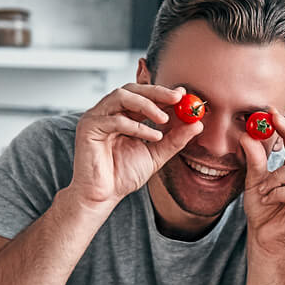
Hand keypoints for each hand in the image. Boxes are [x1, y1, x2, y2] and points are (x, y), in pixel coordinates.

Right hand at [69, 84, 203, 208]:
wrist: (104, 195)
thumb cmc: (124, 175)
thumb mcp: (157, 154)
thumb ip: (175, 139)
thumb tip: (197, 125)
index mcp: (123, 115)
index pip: (142, 95)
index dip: (162, 93)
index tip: (183, 94)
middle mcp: (108, 112)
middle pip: (132, 89)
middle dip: (156, 92)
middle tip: (177, 98)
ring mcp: (96, 118)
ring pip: (121, 96)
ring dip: (146, 105)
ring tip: (164, 119)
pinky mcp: (88, 128)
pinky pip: (114, 120)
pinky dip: (137, 126)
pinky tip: (153, 136)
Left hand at [242, 109, 284, 254]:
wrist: (264, 239)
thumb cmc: (262, 211)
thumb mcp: (254, 181)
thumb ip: (254, 160)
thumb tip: (247, 135)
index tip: (271, 111)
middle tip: (273, 122)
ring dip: (277, 176)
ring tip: (263, 189)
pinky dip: (279, 192)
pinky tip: (269, 200)